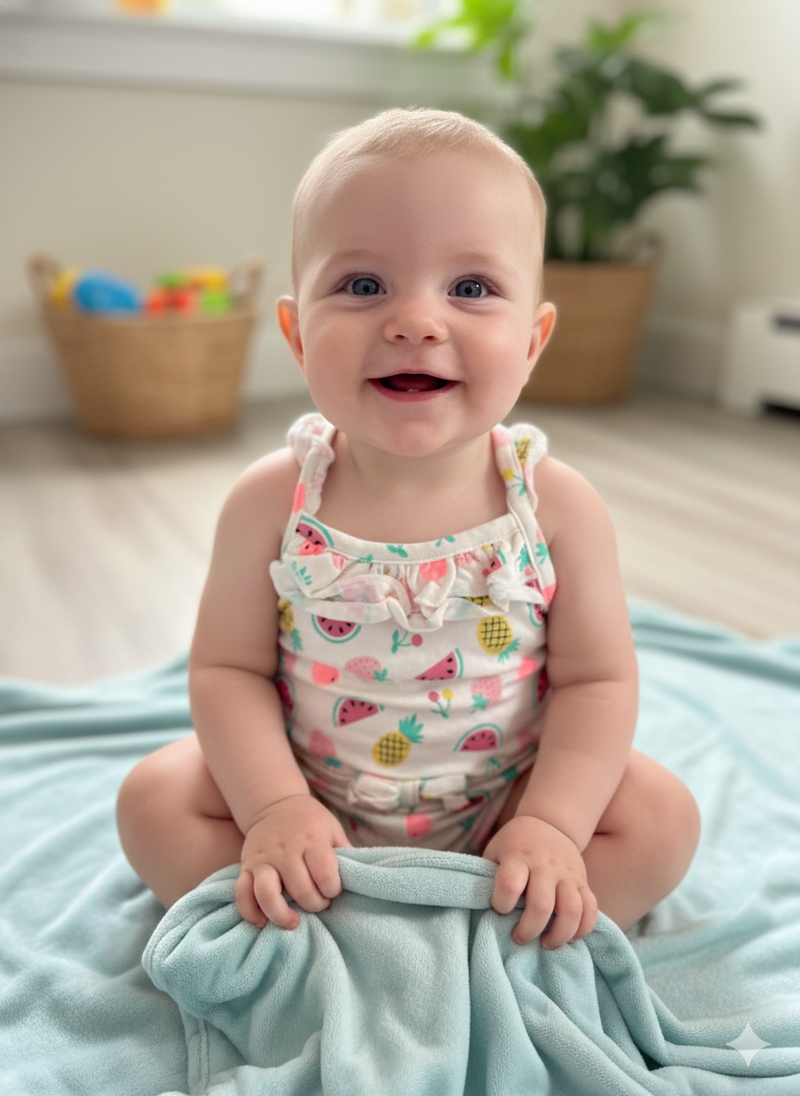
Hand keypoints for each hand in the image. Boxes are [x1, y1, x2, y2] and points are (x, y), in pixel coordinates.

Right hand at [234, 794, 351, 929]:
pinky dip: (250, 912)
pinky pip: (242, 893)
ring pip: (267, 893)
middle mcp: (286, 850)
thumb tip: (361, 878)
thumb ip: (345, 852)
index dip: (333, 889)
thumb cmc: (311, 822)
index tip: (334, 890)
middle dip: (315, 904)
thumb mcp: (332, 829)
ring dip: (281, 915)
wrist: (276, 805)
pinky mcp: (246, 866)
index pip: (325, 873)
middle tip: (319, 903)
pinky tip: (262, 922)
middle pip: (300, 889)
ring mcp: (264, 859)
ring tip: (294, 922)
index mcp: (312, 839)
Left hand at [483, 815, 597, 947]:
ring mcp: (567, 874)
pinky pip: (591, 910)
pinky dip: (582, 929)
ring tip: (545, 942)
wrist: (548, 823)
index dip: (501, 903)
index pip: (510, 883)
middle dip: (528, 929)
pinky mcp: (583, 882)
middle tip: (518, 936)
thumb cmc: (514, 844)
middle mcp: (545, 865)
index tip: (499, 908)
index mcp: (518, 855)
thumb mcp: (496, 851)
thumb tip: (482, 910)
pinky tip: (568, 937)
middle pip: (541, 904)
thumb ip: (490, 876)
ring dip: (559, 934)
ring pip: (572, 910)